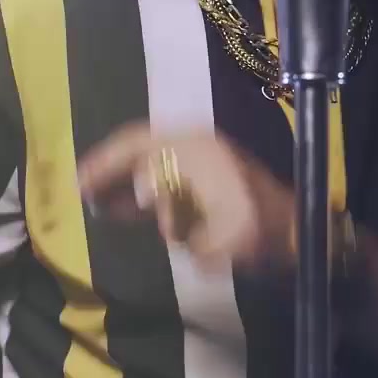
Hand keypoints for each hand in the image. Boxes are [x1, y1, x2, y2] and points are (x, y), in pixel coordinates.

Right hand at [77, 123, 294, 273]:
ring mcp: (202, 159)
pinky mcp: (207, 178)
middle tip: (82, 188)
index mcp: (197, 150)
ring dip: (124, 178)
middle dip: (110, 166)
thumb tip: (148, 201)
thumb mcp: (221, 233)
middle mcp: (197, 145)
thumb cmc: (259, 232)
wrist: (296, 233)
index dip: (108, 163)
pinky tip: (119, 209)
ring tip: (94, 199)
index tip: (83, 184)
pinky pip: (165, 177)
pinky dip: (142, 190)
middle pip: (140, 146)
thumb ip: (177, 218)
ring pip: (150, 160)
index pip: (139, 144)